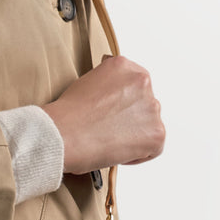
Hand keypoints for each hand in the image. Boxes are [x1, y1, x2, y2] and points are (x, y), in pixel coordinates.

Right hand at [41, 53, 165, 174]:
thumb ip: (107, 85)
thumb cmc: (66, 115)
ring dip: (134, 134)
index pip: (132, 84)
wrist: (62, 135)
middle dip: (130, 118)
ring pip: (149, 124)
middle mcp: (142, 82)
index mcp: (124, 66)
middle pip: (143, 104)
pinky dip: (138, 153)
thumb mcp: (85, 83)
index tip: (111, 112)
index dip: (121, 102)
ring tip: (109, 141)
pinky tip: (117, 151)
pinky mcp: (156, 133)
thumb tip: (114, 100)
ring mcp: (152, 107)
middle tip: (108, 129)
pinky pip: (154, 147)